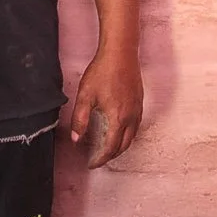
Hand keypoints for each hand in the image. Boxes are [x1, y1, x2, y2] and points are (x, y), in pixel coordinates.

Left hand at [68, 48, 142, 167]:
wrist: (121, 52)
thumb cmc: (103, 71)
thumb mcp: (85, 96)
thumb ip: (80, 119)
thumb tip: (76, 139)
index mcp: (117, 118)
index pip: (111, 147)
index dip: (101, 158)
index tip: (92, 163)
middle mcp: (131, 116)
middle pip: (124, 145)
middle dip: (112, 155)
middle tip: (99, 158)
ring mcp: (137, 108)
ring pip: (132, 136)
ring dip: (121, 145)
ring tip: (108, 147)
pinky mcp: (140, 101)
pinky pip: (136, 125)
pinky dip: (128, 134)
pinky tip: (120, 129)